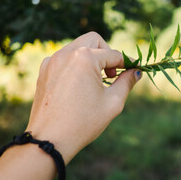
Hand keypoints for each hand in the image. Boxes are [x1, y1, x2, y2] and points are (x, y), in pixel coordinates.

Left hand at [25, 32, 141, 163]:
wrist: (49, 139)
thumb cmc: (83, 122)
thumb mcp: (112, 102)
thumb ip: (127, 82)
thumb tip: (136, 72)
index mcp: (85, 58)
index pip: (114, 54)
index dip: (127, 62)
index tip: (134, 70)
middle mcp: (66, 54)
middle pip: (94, 40)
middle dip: (107, 53)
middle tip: (112, 74)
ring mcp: (52, 61)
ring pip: (78, 47)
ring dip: (91, 58)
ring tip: (96, 80)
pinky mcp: (44, 70)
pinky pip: (64, 58)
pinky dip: (76, 65)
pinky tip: (79, 85)